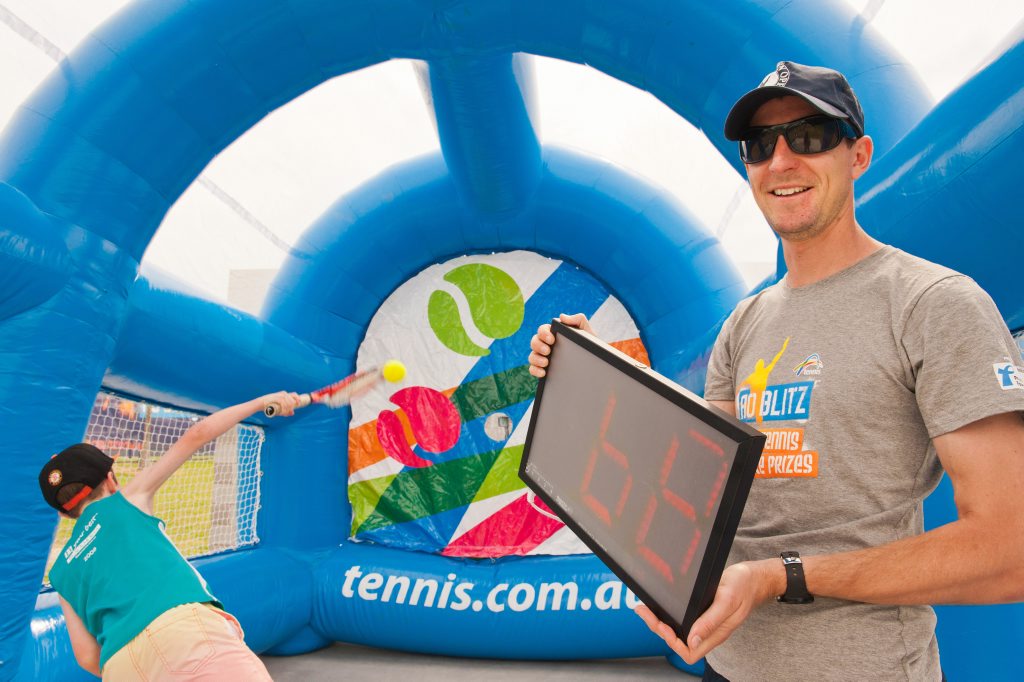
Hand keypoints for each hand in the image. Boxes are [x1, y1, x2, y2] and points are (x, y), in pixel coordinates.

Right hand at [261, 391, 302, 416]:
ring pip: (288, 403)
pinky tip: (282, 412)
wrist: (260, 403)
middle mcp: (283, 394)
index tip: (298, 404)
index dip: (298, 399)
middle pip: (292, 400)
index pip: (294, 394)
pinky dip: (284, 409)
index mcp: (285, 394)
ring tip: (283, 413)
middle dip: (291, 407)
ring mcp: (280, 395)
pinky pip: (283, 403)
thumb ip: (286, 411)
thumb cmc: (270, 406)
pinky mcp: (276, 398)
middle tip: (288, 412)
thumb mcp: (279, 409)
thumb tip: (293, 413)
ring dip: (287, 409)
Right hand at [528, 313, 593, 377]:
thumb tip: (562, 317)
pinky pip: (533, 369)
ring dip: (536, 358)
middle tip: (547, 350)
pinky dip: (535, 370)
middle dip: (538, 345)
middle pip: (534, 341)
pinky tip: (543, 372)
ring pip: (532, 356)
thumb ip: (578, 319)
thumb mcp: (586, 331)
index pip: (542, 330)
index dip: (543, 333)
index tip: (552, 339)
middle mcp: (546, 345)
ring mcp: (543, 357)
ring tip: (546, 362)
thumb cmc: (589, 345)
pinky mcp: (543, 369)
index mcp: (553, 333)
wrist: (594, 363)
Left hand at [634, 560, 780, 663]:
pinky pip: (683, 621)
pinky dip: (668, 614)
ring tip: (645, 609)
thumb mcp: (727, 600)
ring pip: (679, 632)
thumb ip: (711, 622)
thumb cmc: (744, 587)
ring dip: (660, 622)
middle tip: (645, 612)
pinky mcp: (703, 613)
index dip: (673, 642)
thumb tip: (693, 640)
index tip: (663, 625)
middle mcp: (709, 632)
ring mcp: (706, 623)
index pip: (690, 652)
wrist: (754, 577)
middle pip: (679, 642)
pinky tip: (659, 606)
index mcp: (716, 633)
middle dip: (659, 629)